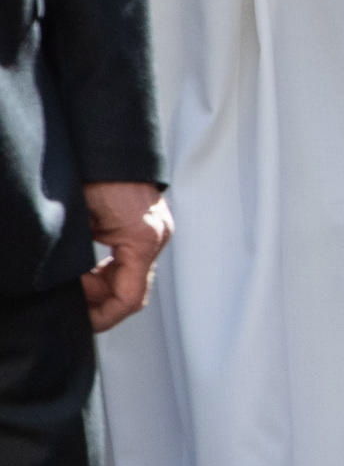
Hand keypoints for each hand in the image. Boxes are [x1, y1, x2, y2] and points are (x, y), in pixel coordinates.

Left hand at [77, 181, 168, 331]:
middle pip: (132, 289)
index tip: (80, 321)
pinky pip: (130, 260)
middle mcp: (155, 236)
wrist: (107, 144)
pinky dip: (108, 270)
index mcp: (142, 238)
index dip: (103, 316)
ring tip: (73, 284)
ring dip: (101, 285)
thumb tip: (66, 288)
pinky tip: (86, 269)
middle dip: (99, 301)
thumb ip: (78, 262)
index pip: (130, 297)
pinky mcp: (145, 225)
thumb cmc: (94, 175)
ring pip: (130, 276)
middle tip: (70, 301)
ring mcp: (154, 230)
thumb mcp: (78, 224)